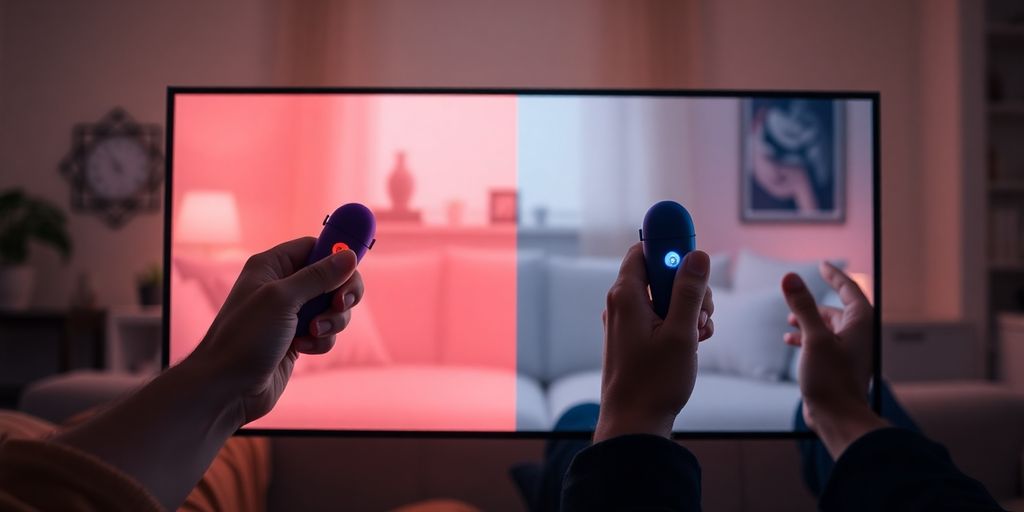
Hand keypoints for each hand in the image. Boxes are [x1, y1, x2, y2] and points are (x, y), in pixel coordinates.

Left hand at [189, 237, 364, 423]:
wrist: (227, 387)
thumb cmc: (245, 338)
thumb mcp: (283, 299)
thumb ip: (318, 277)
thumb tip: (349, 256)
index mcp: (272, 266)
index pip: (314, 247)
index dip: (336, 254)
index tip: (353, 267)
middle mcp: (282, 286)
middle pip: (331, 276)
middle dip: (341, 292)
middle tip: (340, 303)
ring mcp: (291, 313)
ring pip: (333, 306)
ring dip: (333, 320)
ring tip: (314, 332)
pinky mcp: (298, 337)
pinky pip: (326, 331)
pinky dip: (322, 340)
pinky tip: (302, 348)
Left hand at [594, 243, 713, 441]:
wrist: (633, 423)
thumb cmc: (655, 381)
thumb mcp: (681, 333)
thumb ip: (690, 292)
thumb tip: (698, 255)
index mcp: (626, 296)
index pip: (643, 250)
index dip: (670, 246)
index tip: (694, 251)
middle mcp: (621, 304)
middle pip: (659, 273)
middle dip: (688, 286)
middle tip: (703, 312)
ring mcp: (625, 322)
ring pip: (663, 297)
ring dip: (688, 309)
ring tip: (699, 335)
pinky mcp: (632, 337)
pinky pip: (658, 317)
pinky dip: (678, 324)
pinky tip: (693, 343)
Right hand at [781, 262, 885, 457]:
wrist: (838, 418)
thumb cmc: (831, 379)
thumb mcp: (814, 338)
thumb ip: (802, 306)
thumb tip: (790, 277)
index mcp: (861, 323)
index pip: (848, 289)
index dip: (834, 275)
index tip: (822, 265)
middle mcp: (858, 335)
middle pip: (836, 309)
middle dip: (814, 302)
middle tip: (795, 294)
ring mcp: (850, 351)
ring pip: (828, 327)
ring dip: (808, 321)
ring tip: (789, 320)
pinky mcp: (838, 365)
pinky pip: (823, 343)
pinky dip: (807, 337)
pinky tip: (789, 339)